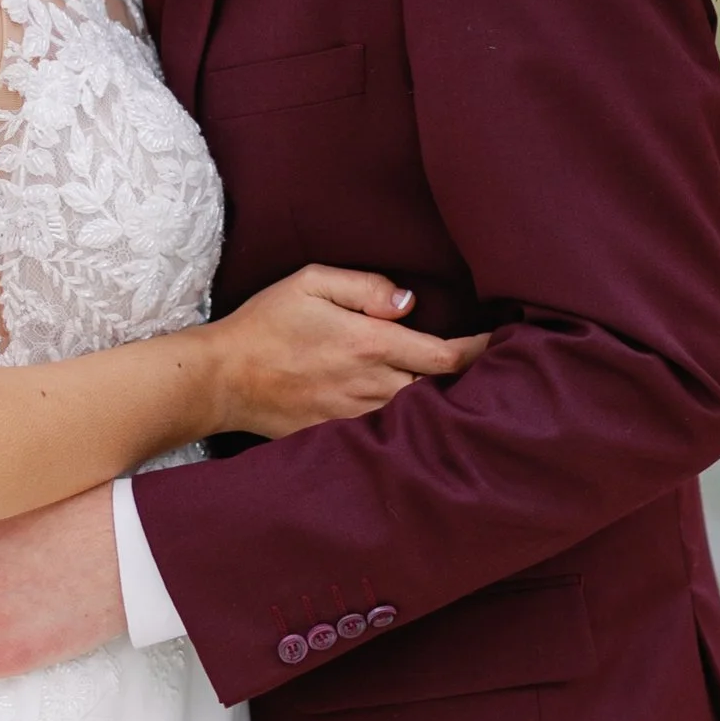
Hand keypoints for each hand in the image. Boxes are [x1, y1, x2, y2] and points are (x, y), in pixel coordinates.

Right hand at [209, 266, 488, 438]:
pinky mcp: (339, 438)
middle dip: (468, 384)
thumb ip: (366, 287)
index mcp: (369, 343)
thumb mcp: (310, 282)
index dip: (481, 351)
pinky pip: (386, 438)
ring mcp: (355, 417)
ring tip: (463, 399)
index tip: (499, 344)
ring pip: (418, 418)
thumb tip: (410, 303)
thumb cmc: (265, 323)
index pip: (446, 355)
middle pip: (441, 392)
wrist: (221, 378)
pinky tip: (416, 423)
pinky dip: (407, 430)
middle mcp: (370, 385)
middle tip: (493, 375)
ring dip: (441, 408)